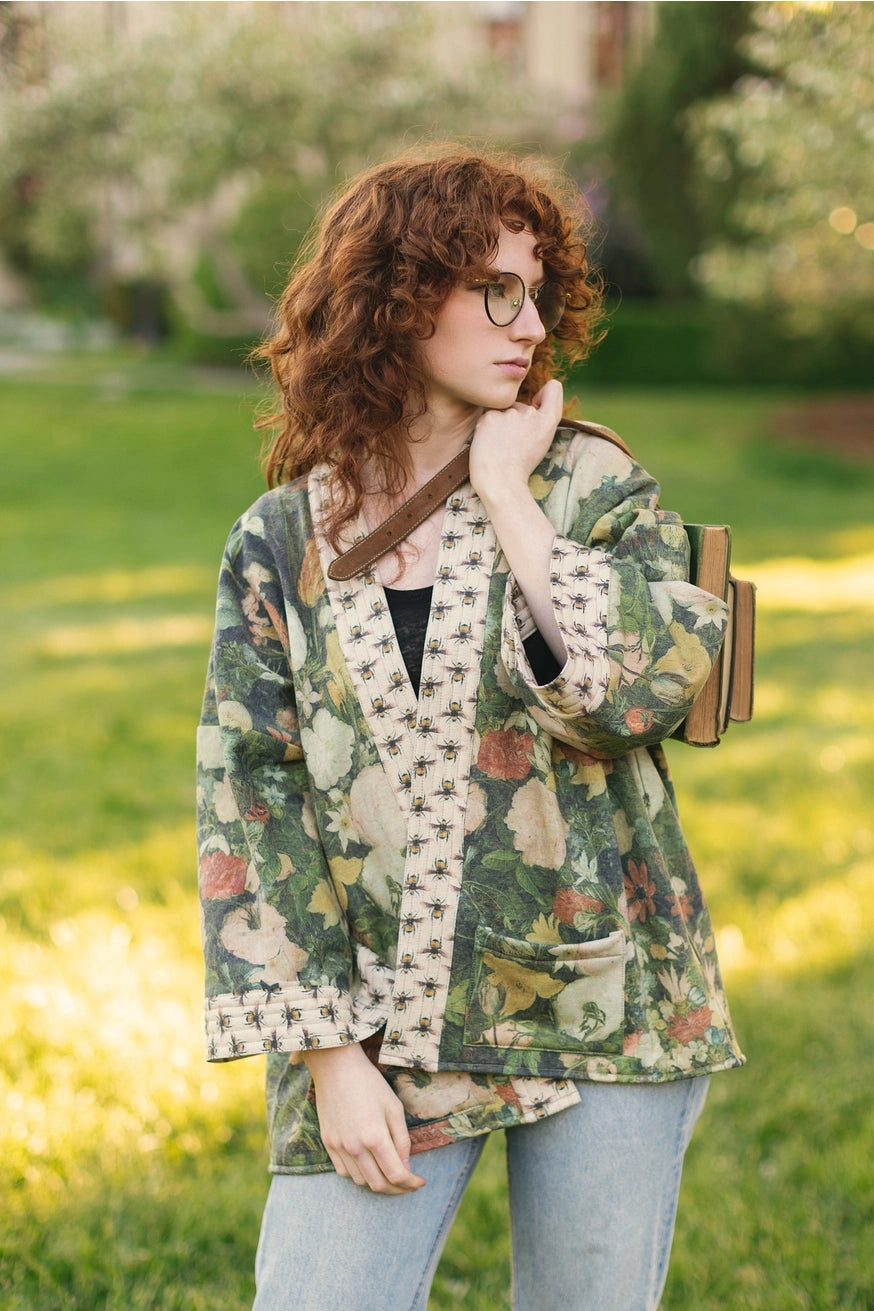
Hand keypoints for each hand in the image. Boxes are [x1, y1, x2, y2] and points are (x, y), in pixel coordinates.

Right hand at [304, 1044, 425, 1194]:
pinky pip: (344, 1172)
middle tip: (408, 1183)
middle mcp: (355, 1148)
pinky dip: (358, 1175)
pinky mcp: (328, 1143)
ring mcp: (339, 1147)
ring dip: (378, 1183)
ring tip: (389, 1174)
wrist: (336, 1068)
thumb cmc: (370, 1083)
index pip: (396, 1175)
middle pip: (378, 1184)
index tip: (420, 1181)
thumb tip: (406, 1166)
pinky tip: (368, 1166)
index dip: (411, 1183)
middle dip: (397, 1189)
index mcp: (375, 1137)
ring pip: (360, 1181)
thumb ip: (402, 1140)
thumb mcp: (394, 1107)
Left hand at [468, 379, 563, 501]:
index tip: (537, 403)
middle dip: (516, 422)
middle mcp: (530, 413)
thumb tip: (531, 403)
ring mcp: (509, 414)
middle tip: (512, 446)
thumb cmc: (519, 467)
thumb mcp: (540, 442)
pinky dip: (487, 429)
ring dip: (500, 426)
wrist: (500, 483)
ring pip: (503, 413)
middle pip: (521, 407)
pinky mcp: (489, 417)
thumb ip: (538, 420)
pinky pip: (488, 417)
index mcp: (547, 421)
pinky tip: (489, 444)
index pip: (553, 389)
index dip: (545, 394)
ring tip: (500, 447)